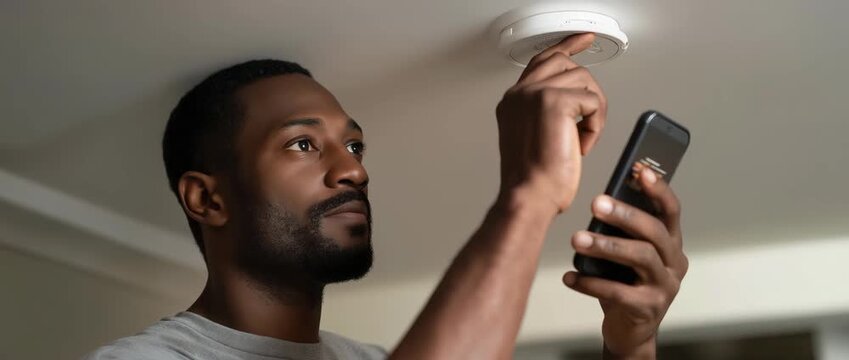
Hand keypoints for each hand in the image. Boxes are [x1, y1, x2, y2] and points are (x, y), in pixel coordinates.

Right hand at [495, 33, 606, 212]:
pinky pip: (592, 100)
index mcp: (513, 101)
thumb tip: (575, 102)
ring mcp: (535, 94)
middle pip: (565, 63)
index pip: (542, 60)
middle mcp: (520, 93)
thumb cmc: (534, 180)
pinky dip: (595, 125)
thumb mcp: (537, 138)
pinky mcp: (554, 102)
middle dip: (587, 86)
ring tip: (582, 139)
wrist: (530, 197)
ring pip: (584, 80)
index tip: (584, 40)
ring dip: (593, 111)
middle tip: (594, 110)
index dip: (567, 47)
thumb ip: (546, 112)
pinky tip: (582, 144)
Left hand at [563, 167, 688, 357]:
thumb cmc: (627, 283)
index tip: (640, 170)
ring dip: (605, 246)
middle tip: (596, 203)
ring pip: (639, 258)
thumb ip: (624, 232)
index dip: (658, 190)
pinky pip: (618, 292)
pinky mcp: (648, 309)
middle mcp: (674, 263)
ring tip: (576, 240)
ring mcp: (664, 287)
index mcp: (672, 244)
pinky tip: (570, 277)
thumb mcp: (629, 254)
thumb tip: (602, 203)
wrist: (630, 330)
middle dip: (625, 215)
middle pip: (654, 232)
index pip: (671, 211)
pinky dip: (590, 283)